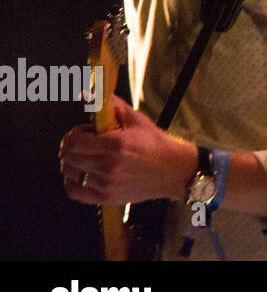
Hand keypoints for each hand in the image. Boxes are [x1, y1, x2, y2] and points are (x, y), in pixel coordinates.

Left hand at [59, 95, 194, 205]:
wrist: (172, 171)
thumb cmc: (155, 145)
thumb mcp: (137, 121)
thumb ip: (112, 106)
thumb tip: (91, 93)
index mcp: (116, 144)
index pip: (74, 141)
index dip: (73, 134)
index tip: (82, 131)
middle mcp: (109, 166)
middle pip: (68, 157)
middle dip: (71, 146)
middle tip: (83, 143)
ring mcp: (106, 184)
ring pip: (69, 173)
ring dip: (72, 163)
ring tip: (85, 157)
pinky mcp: (106, 197)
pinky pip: (74, 191)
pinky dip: (72, 181)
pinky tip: (81, 174)